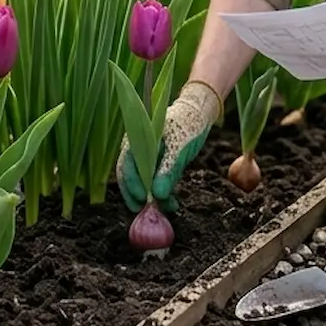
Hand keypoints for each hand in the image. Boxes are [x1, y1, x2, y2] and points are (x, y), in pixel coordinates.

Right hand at [119, 80, 221, 212]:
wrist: (199, 113)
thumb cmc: (188, 125)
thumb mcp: (180, 148)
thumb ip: (168, 170)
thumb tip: (157, 194)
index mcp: (138, 140)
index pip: (126, 165)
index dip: (131, 185)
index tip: (142, 200)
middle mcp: (137, 149)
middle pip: (130, 176)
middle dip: (138, 196)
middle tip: (149, 212)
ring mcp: (146, 156)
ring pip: (142, 181)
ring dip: (152, 197)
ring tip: (168, 209)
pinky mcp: (156, 163)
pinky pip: (153, 181)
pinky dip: (160, 192)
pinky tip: (170, 202)